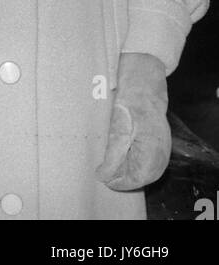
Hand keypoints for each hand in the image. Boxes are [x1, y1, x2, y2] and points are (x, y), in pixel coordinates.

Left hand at [96, 52, 170, 190]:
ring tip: (110, 165)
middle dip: (122, 178)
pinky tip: (122, 155)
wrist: (144, 83)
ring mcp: (164, 149)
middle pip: (141, 178)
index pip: (135, 179)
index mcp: (152, 152)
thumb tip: (103, 176)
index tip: (101, 176)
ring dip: (128, 170)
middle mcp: (162, 154)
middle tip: (104, 172)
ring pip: (145, 171)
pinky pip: (149, 161)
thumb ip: (112, 156)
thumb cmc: (130, 103)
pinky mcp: (161, 143)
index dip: (117, 181)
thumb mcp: (117, 129)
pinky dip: (135, 162)